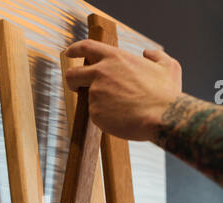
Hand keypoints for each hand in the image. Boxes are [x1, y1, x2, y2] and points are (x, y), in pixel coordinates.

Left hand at [65, 40, 181, 141]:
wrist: (162, 117)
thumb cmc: (167, 94)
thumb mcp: (168, 67)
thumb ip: (156, 56)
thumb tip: (147, 53)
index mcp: (115, 58)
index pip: (86, 47)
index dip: (75, 49)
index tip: (70, 53)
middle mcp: (100, 74)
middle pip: (72, 75)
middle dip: (72, 81)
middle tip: (77, 88)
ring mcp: (95, 95)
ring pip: (90, 101)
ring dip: (102, 105)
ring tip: (123, 110)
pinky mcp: (95, 115)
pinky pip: (97, 117)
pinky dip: (107, 119)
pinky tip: (123, 119)